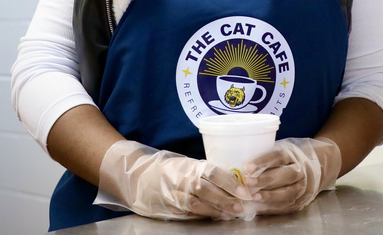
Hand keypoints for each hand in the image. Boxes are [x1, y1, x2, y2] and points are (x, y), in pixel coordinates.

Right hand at [97, 140, 250, 219]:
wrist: (137, 176)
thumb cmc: (168, 168)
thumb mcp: (186, 164)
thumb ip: (206, 172)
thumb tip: (233, 180)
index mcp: (189, 165)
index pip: (213, 172)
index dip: (230, 182)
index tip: (245, 190)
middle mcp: (181, 179)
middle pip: (207, 190)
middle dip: (226, 199)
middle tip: (243, 206)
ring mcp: (173, 195)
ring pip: (197, 204)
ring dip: (216, 210)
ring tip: (231, 214)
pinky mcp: (168, 208)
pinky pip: (187, 213)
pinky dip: (202, 216)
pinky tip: (214, 217)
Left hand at [242, 137, 341, 214]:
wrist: (317, 166)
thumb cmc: (290, 158)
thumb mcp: (281, 149)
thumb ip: (265, 156)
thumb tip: (237, 161)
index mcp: (293, 155)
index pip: (278, 156)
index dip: (263, 161)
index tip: (247, 167)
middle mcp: (301, 171)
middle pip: (285, 175)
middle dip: (265, 180)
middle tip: (248, 182)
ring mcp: (303, 187)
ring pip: (288, 193)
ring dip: (269, 196)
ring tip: (253, 198)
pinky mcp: (302, 201)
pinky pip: (287, 206)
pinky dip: (272, 208)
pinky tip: (259, 209)